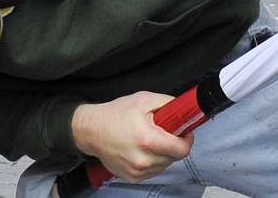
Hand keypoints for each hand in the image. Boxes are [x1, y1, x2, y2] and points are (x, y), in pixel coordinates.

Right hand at [71, 92, 191, 182]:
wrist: (91, 130)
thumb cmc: (114, 115)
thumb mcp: (143, 99)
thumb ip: (167, 103)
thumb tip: (184, 111)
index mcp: (148, 140)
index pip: (182, 149)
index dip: (186, 139)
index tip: (182, 132)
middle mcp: (143, 160)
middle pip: (174, 157)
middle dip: (173, 144)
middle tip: (162, 132)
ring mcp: (138, 171)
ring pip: (165, 165)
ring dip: (163, 153)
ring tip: (149, 140)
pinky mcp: (133, 177)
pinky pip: (153, 171)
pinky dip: (152, 161)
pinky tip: (141, 149)